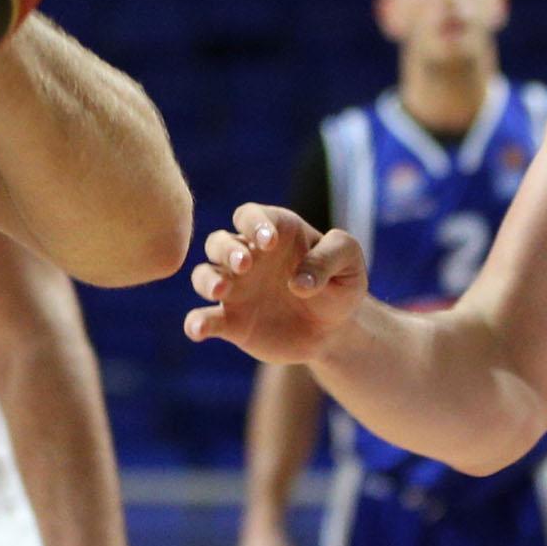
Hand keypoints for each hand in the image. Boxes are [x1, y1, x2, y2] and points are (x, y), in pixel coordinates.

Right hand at [184, 205, 368, 364]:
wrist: (335, 330)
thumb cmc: (341, 285)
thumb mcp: (350, 263)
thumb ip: (330, 257)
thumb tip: (300, 282)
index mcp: (275, 232)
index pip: (250, 215)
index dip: (255, 223)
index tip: (271, 242)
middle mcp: (248, 256)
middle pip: (219, 242)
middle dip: (227, 250)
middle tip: (245, 265)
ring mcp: (236, 289)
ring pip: (204, 275)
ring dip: (208, 280)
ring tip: (222, 291)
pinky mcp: (231, 322)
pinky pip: (205, 317)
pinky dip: (196, 322)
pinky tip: (197, 329)